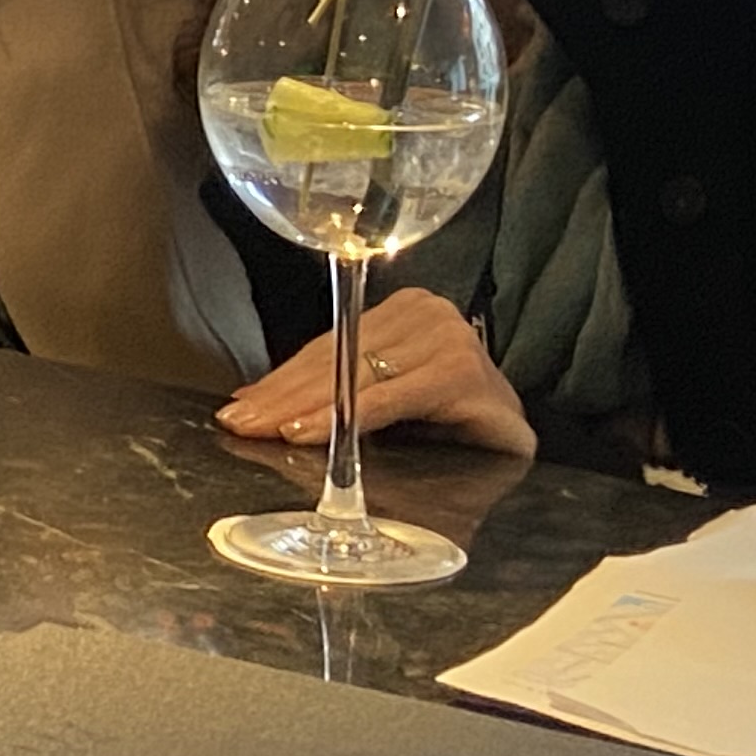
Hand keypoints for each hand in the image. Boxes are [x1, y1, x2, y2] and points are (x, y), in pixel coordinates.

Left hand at [215, 286, 536, 458]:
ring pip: (355, 378)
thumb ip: (332, 394)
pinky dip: (348, 418)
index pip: (327, 349)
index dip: (280, 380)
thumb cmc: (451, 421)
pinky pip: (390, 398)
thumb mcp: (384, 400)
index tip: (238, 406)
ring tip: (266, 432)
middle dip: (282, 397)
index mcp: (401, 312)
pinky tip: (313, 432)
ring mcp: (447, 338)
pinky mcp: (462, 373)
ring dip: (305, 410)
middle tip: (239, 424)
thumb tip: (254, 399)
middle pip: (336, 361)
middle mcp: (425, 314)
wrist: (517, 443)